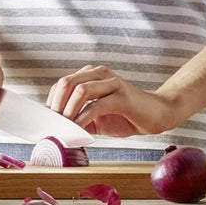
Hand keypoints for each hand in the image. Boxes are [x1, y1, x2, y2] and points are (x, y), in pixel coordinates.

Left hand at [46, 65, 177, 136]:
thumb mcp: (97, 119)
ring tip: (65, 128)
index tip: (47, 122)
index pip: (61, 84)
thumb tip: (58, 130)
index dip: (51, 103)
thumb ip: (79, 120)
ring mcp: (112, 83)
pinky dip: (83, 118)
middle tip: (53, 125)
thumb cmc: (126, 116)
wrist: (157, 115)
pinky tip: (80, 129)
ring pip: (80, 90)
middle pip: (66, 83)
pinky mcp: (123, 96)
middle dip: (56, 105)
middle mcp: (100, 74)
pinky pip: (96, 105)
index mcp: (91, 76)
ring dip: (68, 111)